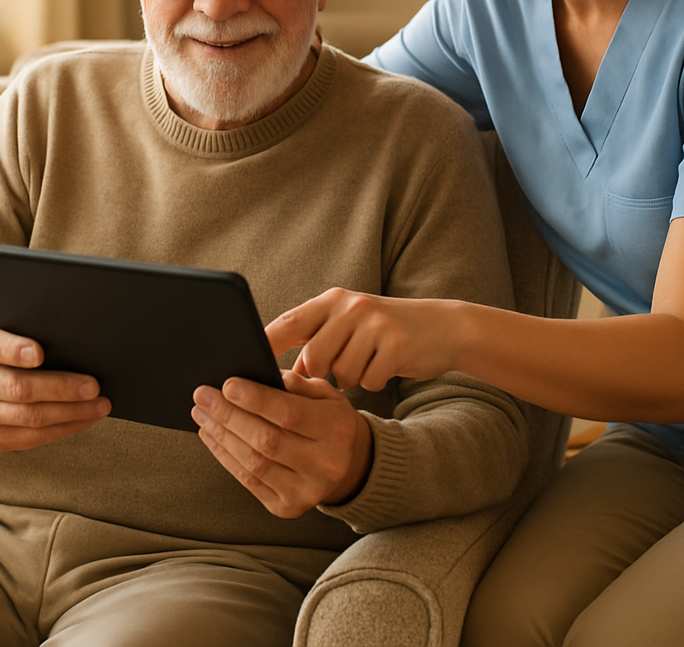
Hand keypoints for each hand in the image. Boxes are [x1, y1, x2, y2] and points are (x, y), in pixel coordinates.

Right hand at [0, 318, 110, 450]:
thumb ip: (30, 329)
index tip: (40, 353)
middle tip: (92, 386)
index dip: (14, 350)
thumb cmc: (6, 348)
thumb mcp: (7, 330)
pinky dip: (66, 427)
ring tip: (100, 404)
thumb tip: (74, 333)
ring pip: (30, 416)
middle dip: (60, 388)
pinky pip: (34, 437)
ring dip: (71, 412)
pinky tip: (88, 418)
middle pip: (18, 387)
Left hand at [191, 371, 372, 517]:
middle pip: (267, 440)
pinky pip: (248, 481)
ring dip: (222, 435)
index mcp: (336, 429)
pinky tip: (212, 436)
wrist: (351, 466)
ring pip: (254, 463)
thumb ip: (294, 384)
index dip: (256, 399)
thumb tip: (253, 375)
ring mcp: (306, 491)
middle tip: (203, 395)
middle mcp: (325, 464)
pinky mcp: (288, 508)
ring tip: (202, 413)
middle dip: (229, 415)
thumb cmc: (330, 420)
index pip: (290, 414)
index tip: (227, 384)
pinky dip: (225, 456)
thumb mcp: (325, 394)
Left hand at [265, 288, 460, 390]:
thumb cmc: (384, 332)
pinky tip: (386, 366)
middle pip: (312, 357)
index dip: (264, 343)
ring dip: (352, 378)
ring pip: (341, 373)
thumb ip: (315, 341)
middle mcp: (351, 306)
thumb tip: (279, 375)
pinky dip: (375, 382)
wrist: (443, 327)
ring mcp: (375, 323)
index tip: (241, 362)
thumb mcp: (349, 325)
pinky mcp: (397, 344)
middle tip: (340, 367)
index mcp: (332, 301)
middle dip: (321, 374)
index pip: (289, 321)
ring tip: (369, 361)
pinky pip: (369, 381)